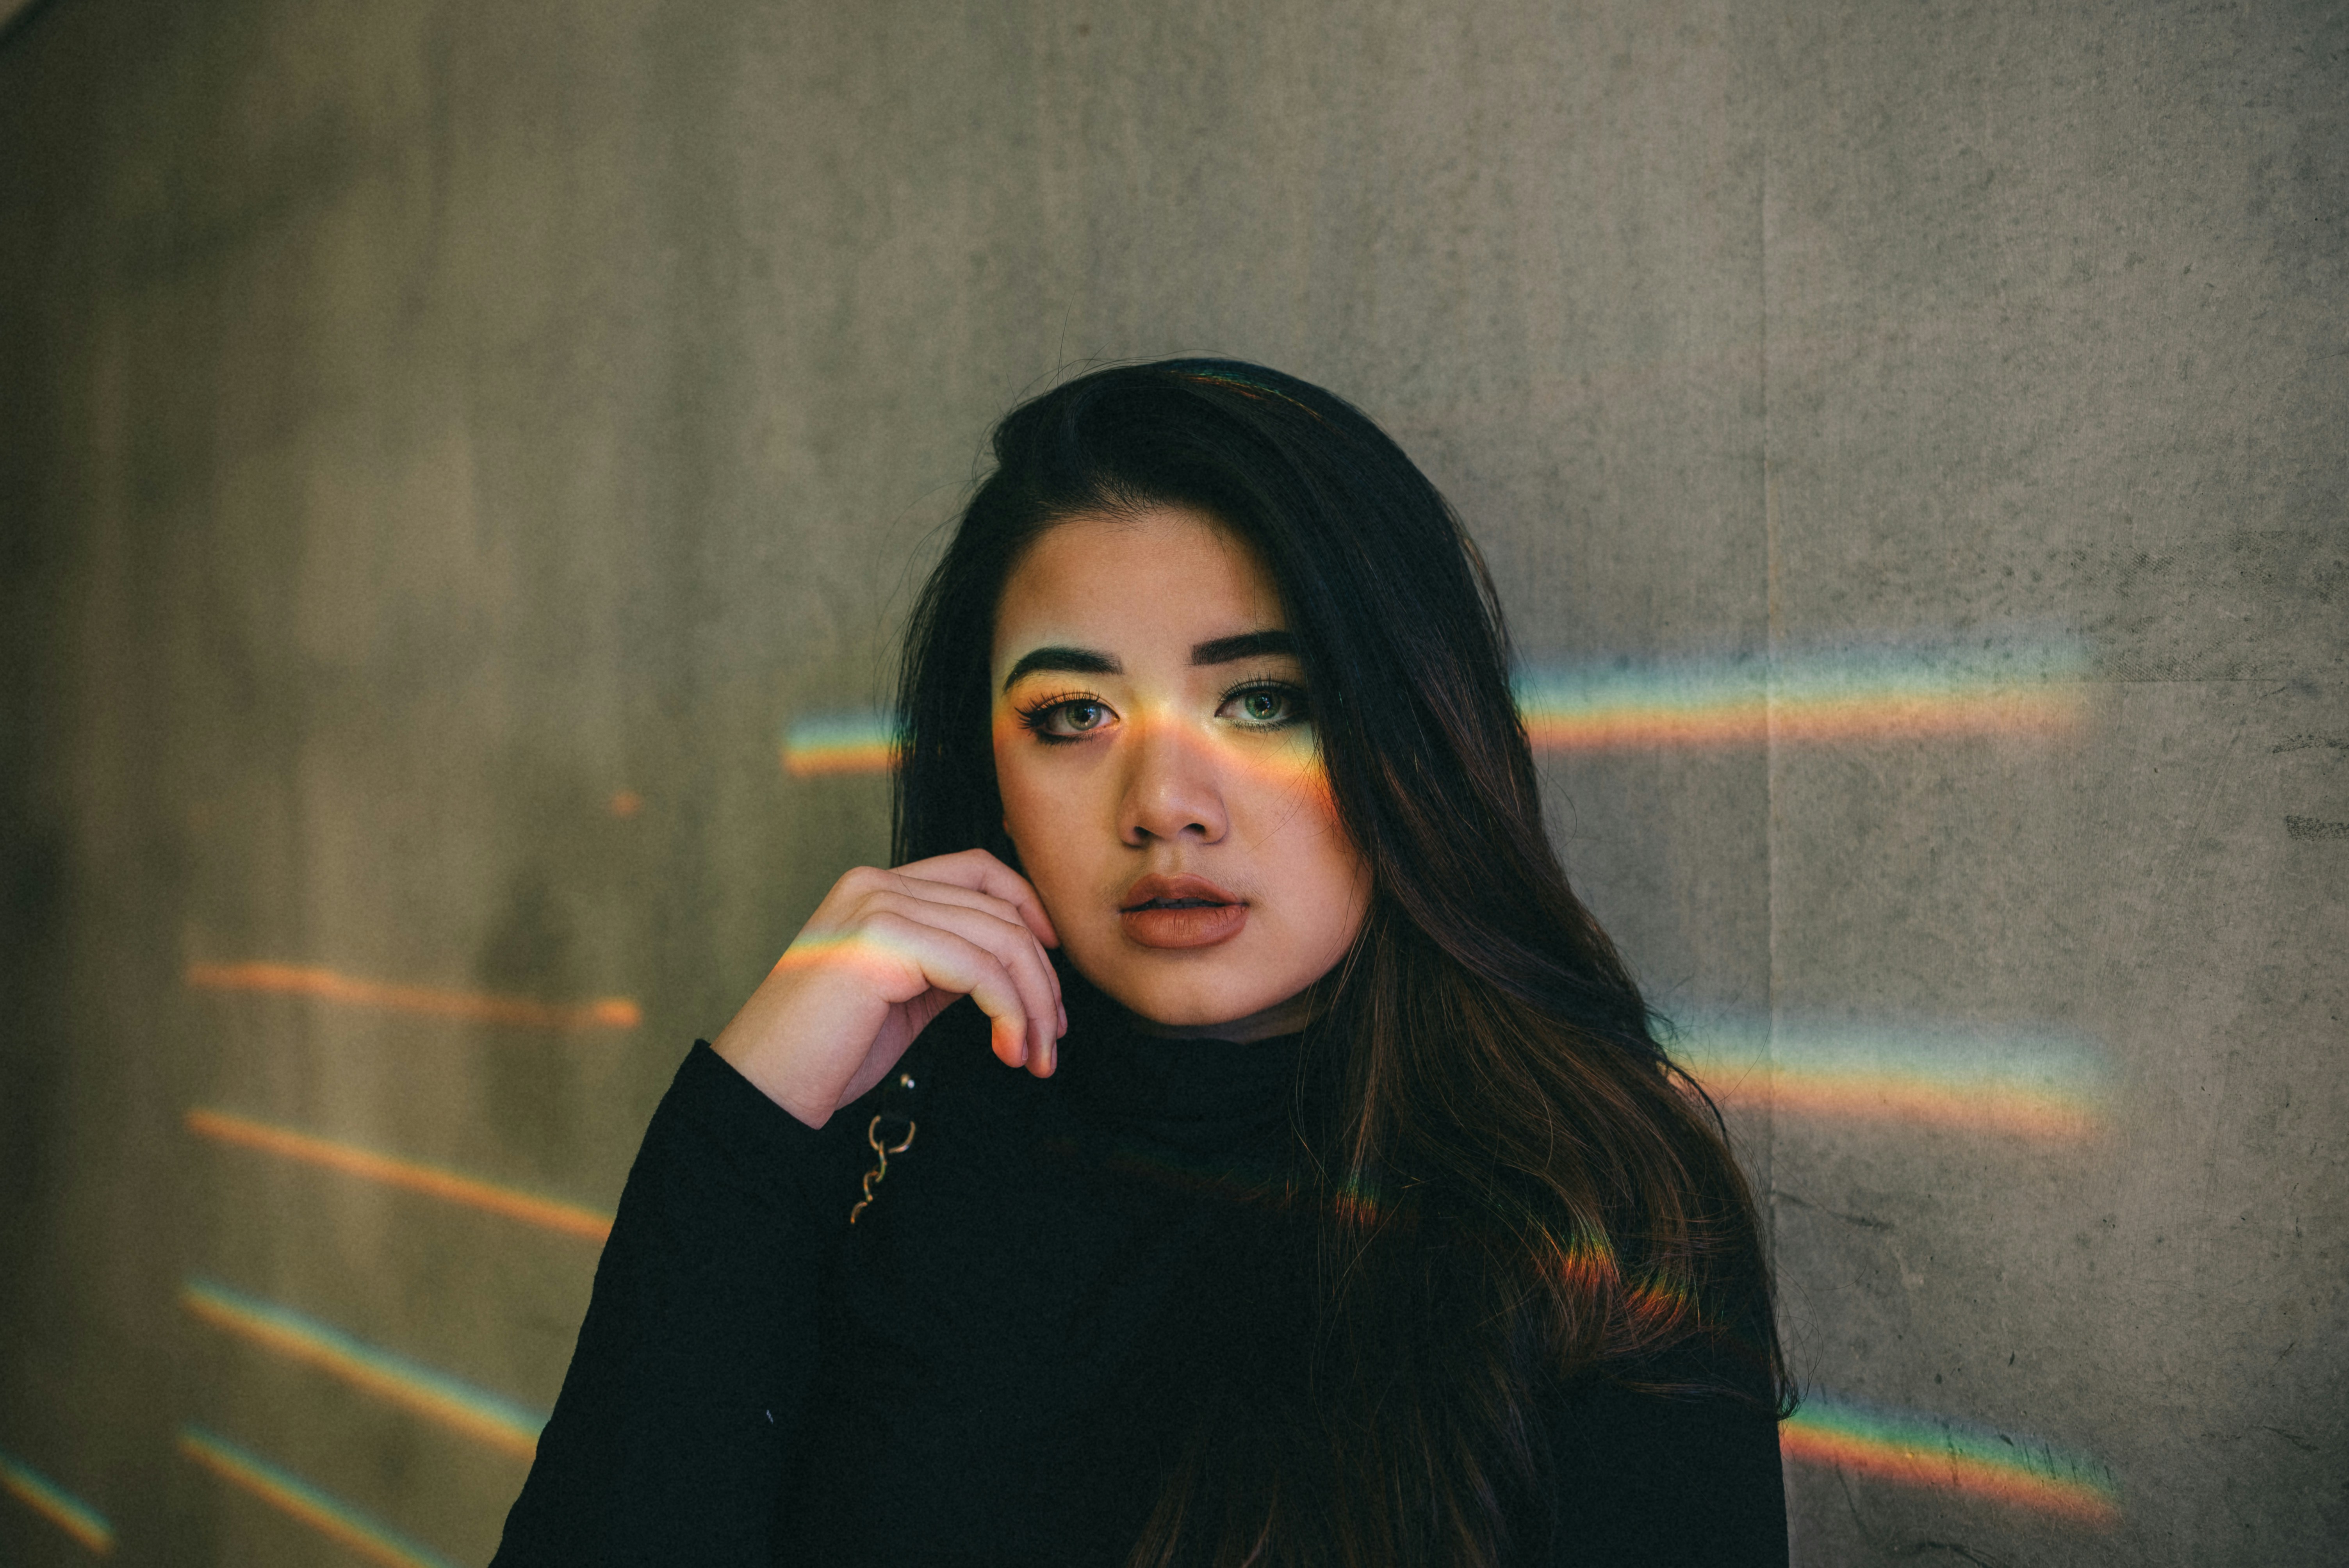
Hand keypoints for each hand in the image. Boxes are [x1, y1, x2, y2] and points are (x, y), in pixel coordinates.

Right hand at [711, 849, 1066, 1127]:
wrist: (766, 1088)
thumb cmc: (829, 1052)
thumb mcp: (902, 997)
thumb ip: (947, 966)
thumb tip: (1014, 967)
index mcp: (877, 888)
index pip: (977, 870)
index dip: (1029, 907)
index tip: (1052, 963)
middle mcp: (876, 884)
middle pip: (999, 909)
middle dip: (1041, 977)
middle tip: (1053, 1038)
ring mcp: (876, 907)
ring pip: (999, 939)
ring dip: (1033, 1005)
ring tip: (1037, 1057)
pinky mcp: (880, 941)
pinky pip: (978, 969)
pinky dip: (1009, 1012)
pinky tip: (1009, 1050)